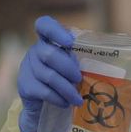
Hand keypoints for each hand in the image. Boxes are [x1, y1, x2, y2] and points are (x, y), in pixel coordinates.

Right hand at [18, 16, 81, 131]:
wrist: (45, 106)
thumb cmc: (67, 81)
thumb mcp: (75, 67)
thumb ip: (82, 60)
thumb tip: (105, 62)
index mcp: (49, 41)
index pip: (44, 25)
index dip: (55, 31)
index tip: (70, 42)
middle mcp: (36, 51)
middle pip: (49, 54)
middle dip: (68, 68)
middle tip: (79, 79)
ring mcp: (27, 68)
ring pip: (48, 75)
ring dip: (67, 89)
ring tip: (78, 99)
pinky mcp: (25, 85)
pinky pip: (43, 91)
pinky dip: (58, 98)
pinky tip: (66, 103)